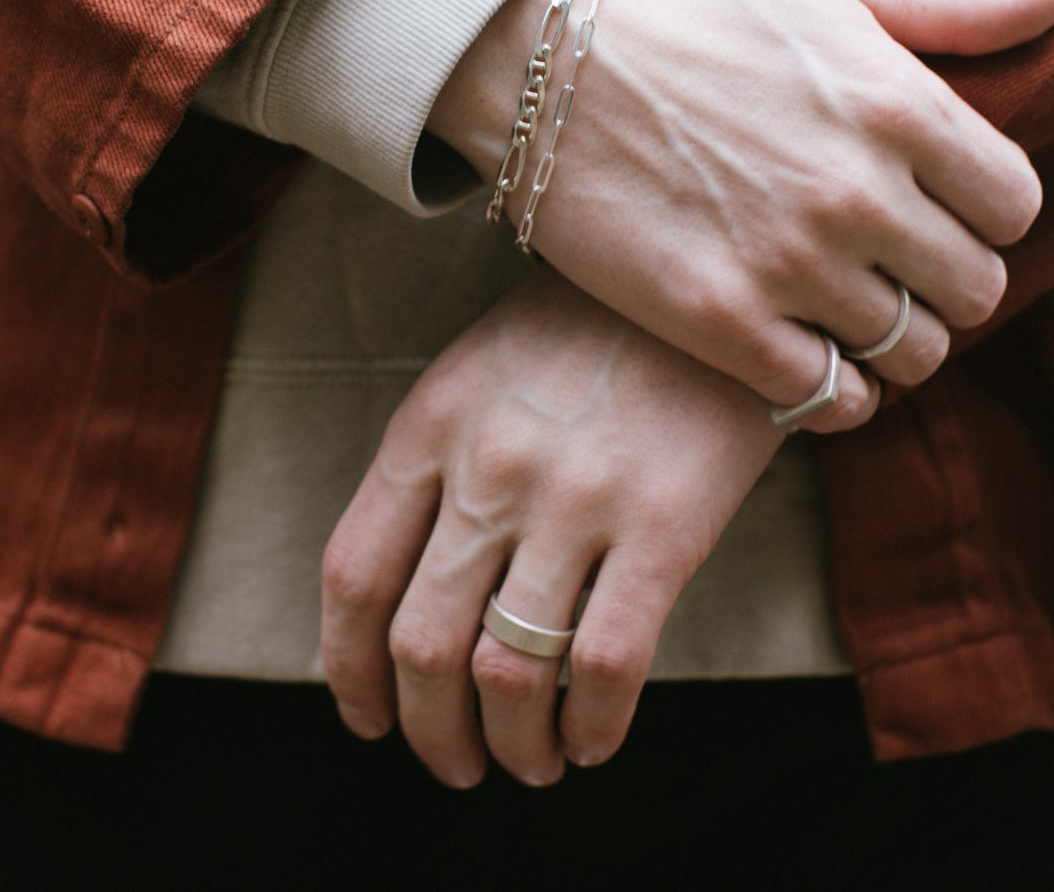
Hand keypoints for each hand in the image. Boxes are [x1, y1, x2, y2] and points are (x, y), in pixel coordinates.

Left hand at [321, 269, 782, 787]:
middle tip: (455, 761)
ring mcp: (573, 498)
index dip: (349, 670)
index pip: (354, 575)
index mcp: (429, 427)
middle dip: (429, 732)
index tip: (368, 715)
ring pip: (507, 673)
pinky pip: (606, 666)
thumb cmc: (586, 334)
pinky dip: (592, 728)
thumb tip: (406, 598)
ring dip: (510, 746)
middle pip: (419, 644)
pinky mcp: (661, 526)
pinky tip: (594, 739)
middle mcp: (487, 468)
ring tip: (530, 762)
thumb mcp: (480, 375)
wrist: (704, 291)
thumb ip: (434, 469)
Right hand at [429, 0, 1053, 428]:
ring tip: (845, 308)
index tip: (937, 206)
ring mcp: (787, 264)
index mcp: (898, 104)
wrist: (534, 50)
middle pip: (974, 290)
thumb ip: (951, 0)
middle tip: (891, 264)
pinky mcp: (717, 321)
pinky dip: (834, 392)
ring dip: (891, 340)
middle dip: (942, 281)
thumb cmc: (682, 3)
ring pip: (910, 353)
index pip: (1014, 204)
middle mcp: (858, 193)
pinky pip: (828, 399)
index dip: (982, 211)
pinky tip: (803, 354)